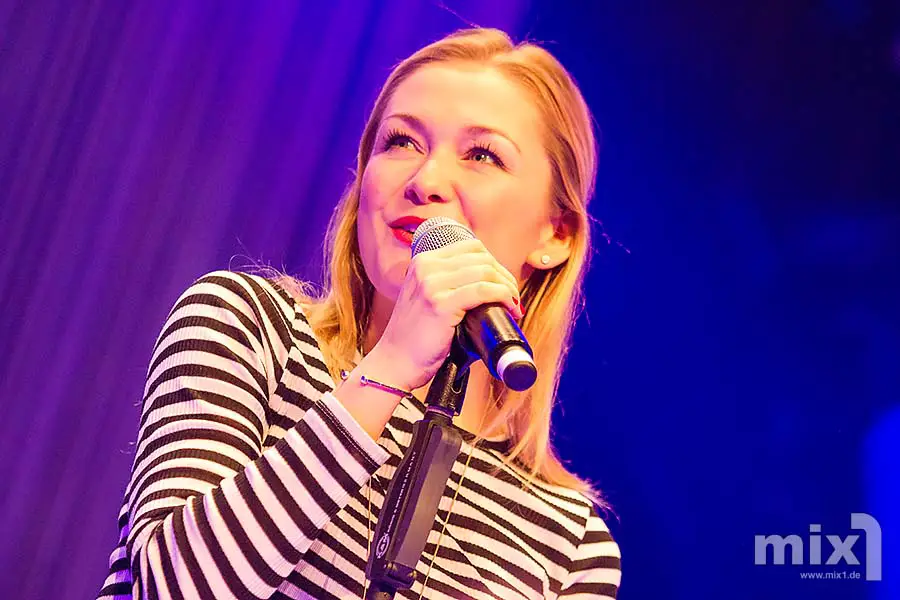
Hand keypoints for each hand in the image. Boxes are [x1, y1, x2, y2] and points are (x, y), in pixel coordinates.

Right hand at [369, 238, 522, 389]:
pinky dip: (503, 296)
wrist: (395, 363)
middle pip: (482, 258)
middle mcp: (425, 267)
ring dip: (508, 287)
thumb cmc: (416, 338)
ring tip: (514, 305)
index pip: (471, 247)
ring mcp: (431, 284)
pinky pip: (483, 290)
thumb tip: (490, 281)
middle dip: (505, 276)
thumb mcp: (426, 298)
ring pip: (486, 272)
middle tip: (513, 297)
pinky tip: (510, 308)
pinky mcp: (441, 305)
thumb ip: (448, 283)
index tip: (503, 284)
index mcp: (423, 261)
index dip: (494, 263)